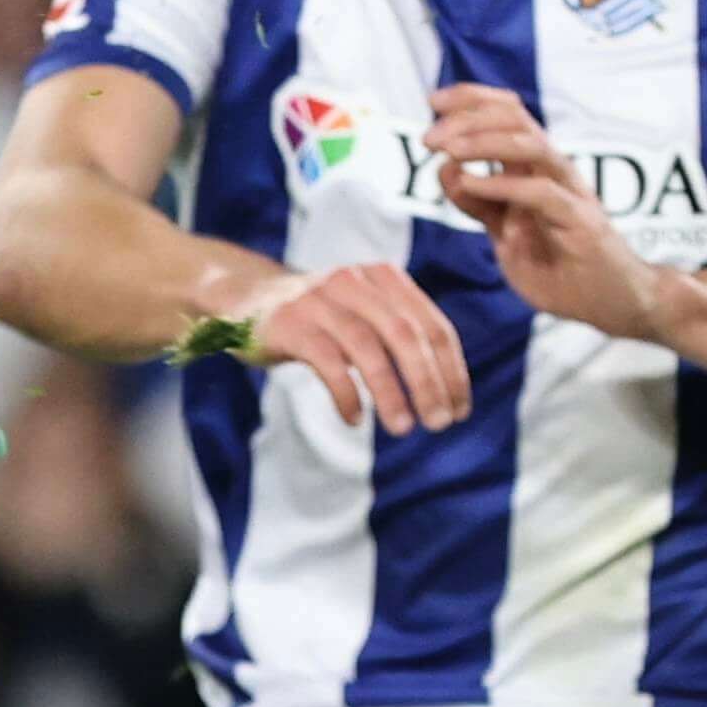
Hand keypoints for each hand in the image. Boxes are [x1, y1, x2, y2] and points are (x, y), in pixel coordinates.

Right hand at [234, 257, 469, 434]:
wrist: (246, 300)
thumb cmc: (319, 317)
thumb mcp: (364, 313)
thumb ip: (400, 335)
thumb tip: (447, 390)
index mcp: (384, 278)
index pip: (433, 325)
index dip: (452, 370)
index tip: (461, 410)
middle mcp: (355, 281)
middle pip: (405, 334)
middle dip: (428, 383)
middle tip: (440, 424)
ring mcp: (319, 300)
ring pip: (368, 348)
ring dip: (391, 393)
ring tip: (403, 428)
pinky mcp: (290, 323)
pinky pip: (327, 362)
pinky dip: (346, 394)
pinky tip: (354, 418)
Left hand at [430, 85, 672, 346]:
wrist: (613, 302)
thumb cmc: (561, 266)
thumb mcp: (505, 235)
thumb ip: (478, 204)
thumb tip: (445, 170)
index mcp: (537, 167)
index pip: (508, 113)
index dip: (471, 98)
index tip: (434, 100)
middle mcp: (554, 170)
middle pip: (515, 119)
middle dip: (467, 118)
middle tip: (428, 137)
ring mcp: (570, 192)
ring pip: (530, 145)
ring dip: (483, 142)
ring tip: (447, 150)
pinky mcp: (581, 221)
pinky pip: (540, 193)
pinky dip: (502, 185)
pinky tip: (471, 184)